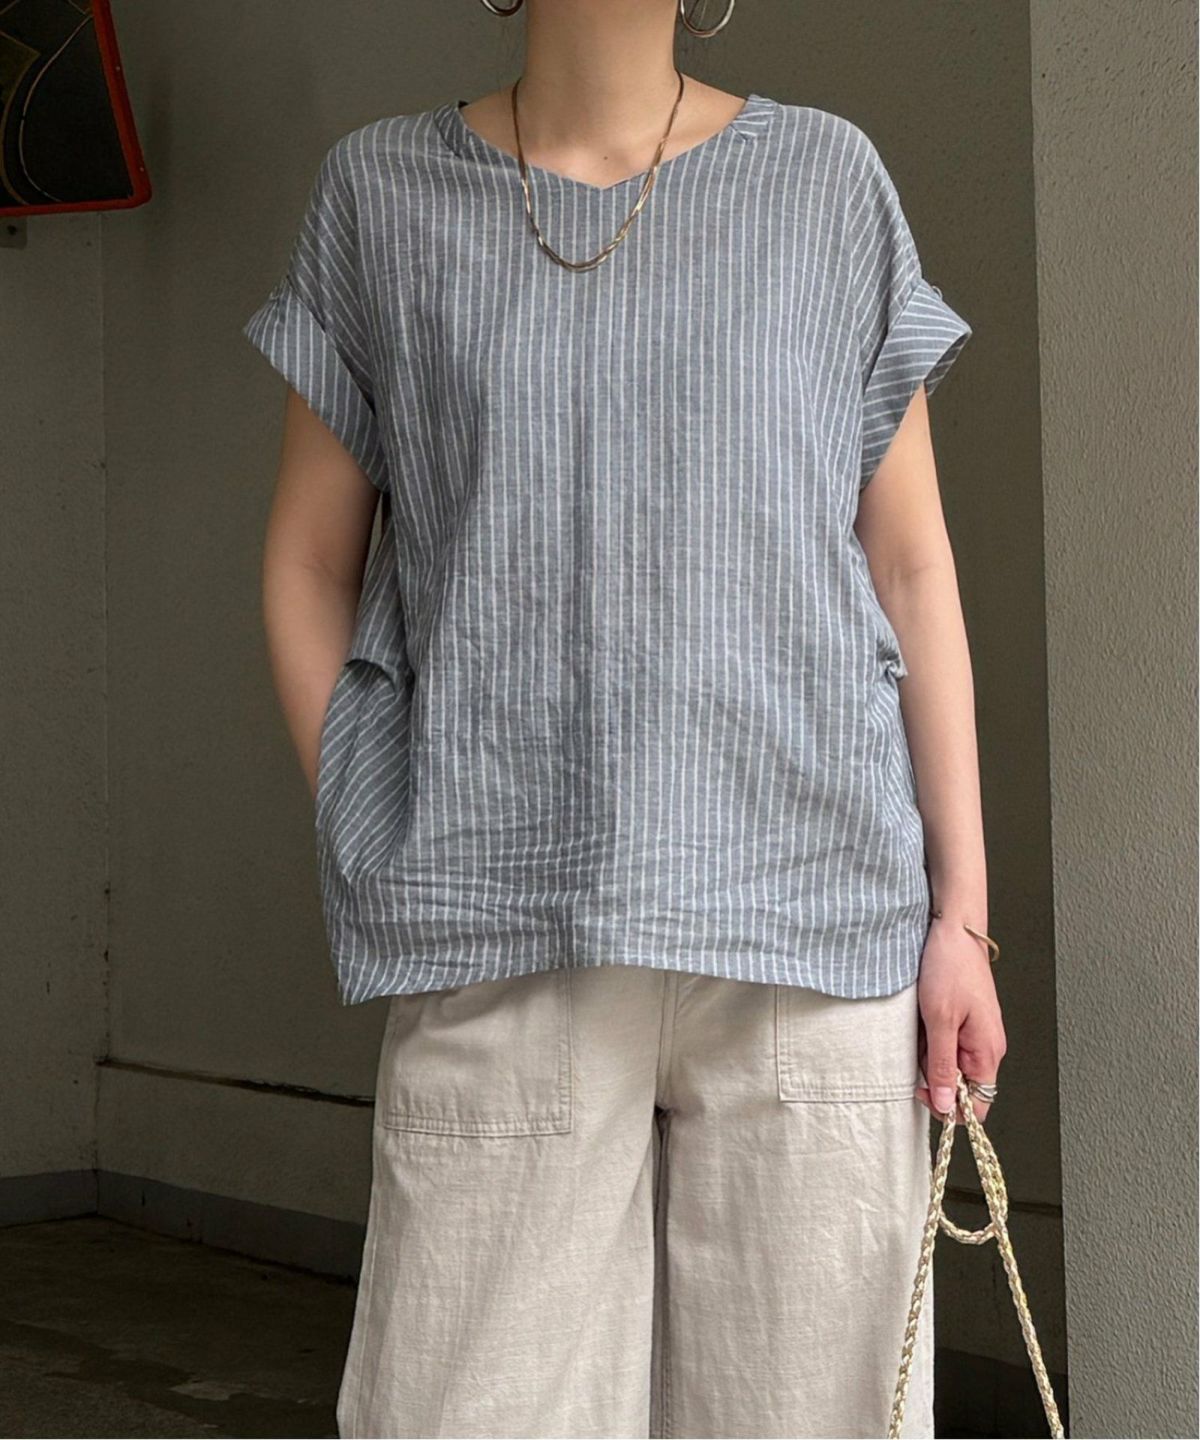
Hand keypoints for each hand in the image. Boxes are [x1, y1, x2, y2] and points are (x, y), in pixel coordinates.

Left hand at [914, 917, 1006, 1124]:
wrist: (953, 930)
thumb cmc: (951, 967)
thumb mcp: (939, 1020)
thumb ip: (943, 1066)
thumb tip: (945, 1105)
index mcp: (988, 1052)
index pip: (978, 1106)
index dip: (949, 1108)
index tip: (924, 1091)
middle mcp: (986, 1047)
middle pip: (959, 1085)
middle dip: (933, 1072)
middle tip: (922, 1045)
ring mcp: (976, 1034)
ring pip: (948, 1063)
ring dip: (929, 1050)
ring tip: (924, 1023)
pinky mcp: (965, 1021)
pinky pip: (944, 1042)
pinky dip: (930, 1035)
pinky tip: (925, 1017)